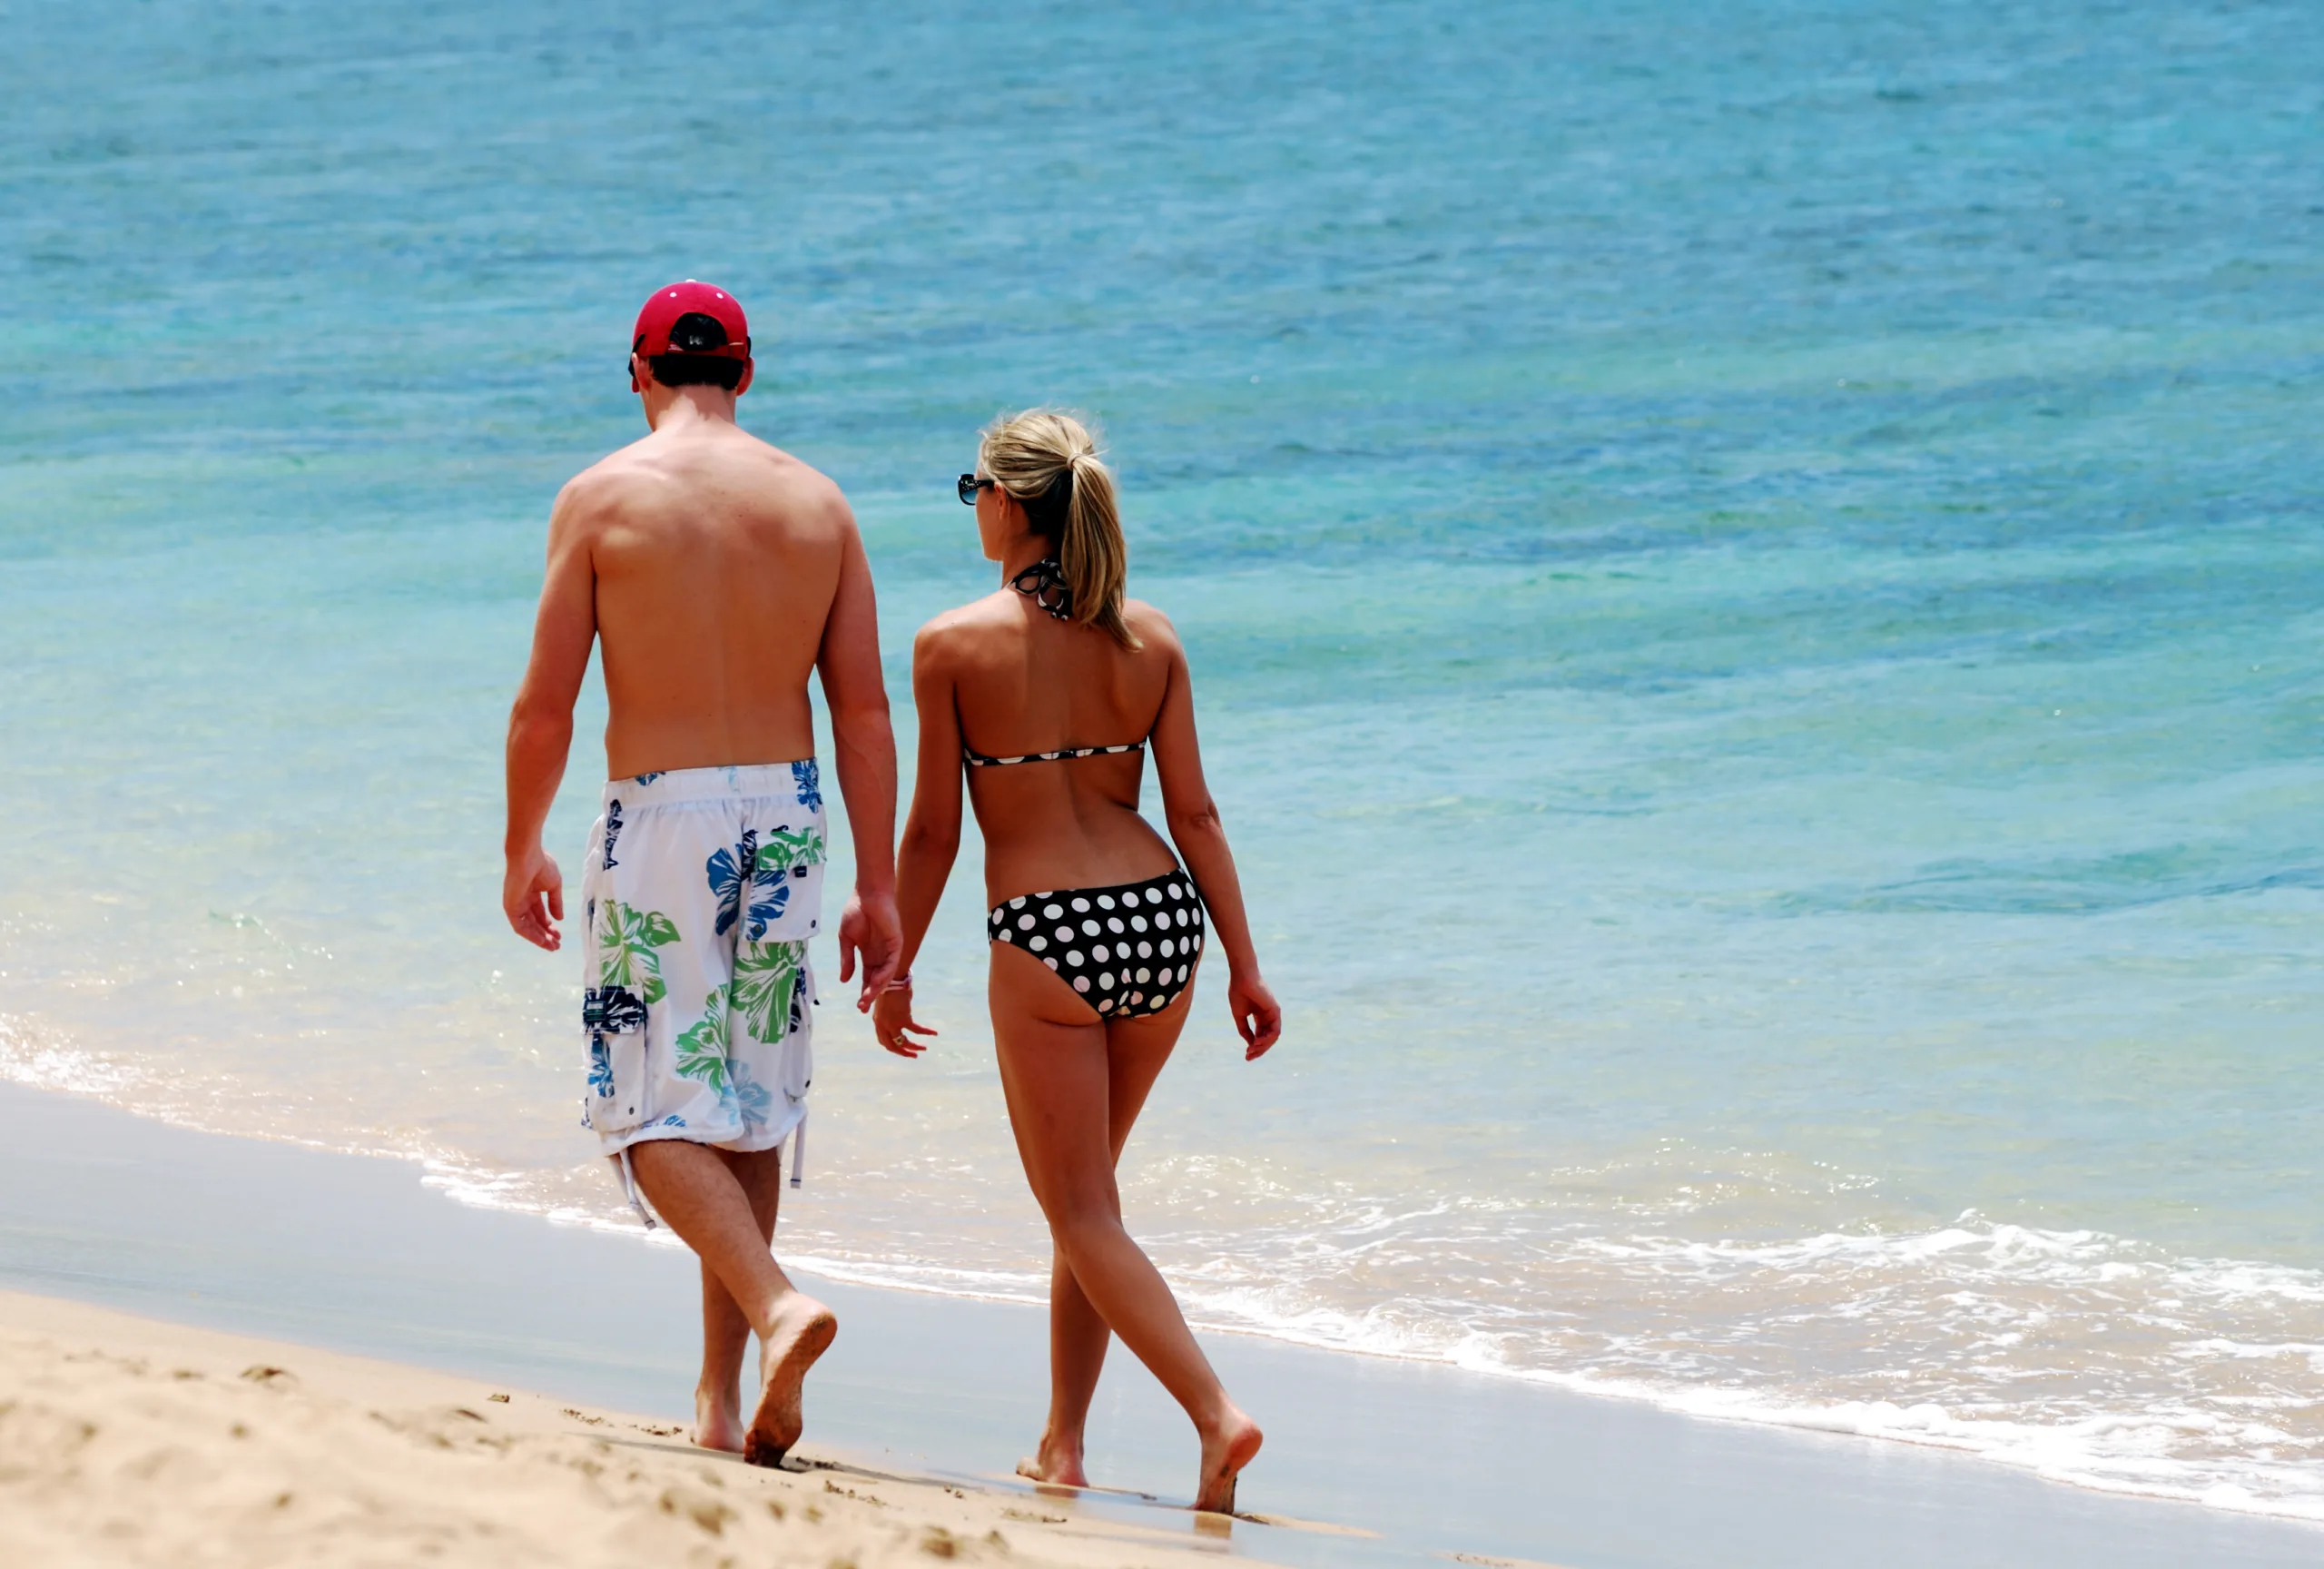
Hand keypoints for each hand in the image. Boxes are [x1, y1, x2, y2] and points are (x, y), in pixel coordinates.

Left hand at [503, 845, 563, 950]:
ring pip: (527, 927)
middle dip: (546, 935)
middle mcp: (523, 901)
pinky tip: (542, 941)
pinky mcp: (510, 908)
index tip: (560, 936)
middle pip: (534, 923)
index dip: (550, 926)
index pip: (540, 914)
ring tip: (551, 947)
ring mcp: (515, 905)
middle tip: (557, 946)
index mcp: (532, 894)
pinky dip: (531, 935)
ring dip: (539, 938)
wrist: (527, 857)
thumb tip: (560, 918)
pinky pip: (520, 926)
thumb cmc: (542, 866)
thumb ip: (556, 902)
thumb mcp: (554, 886)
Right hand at [838, 886, 902, 1009]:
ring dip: (877, 987)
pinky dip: (885, 973)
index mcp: (868, 954)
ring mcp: (889, 949)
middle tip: (862, 1008)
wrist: (867, 893)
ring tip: (867, 998)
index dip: (863, 991)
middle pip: (876, 980)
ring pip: (885, 974)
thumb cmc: (856, 910)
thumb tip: (844, 980)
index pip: (867, 977)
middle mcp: (880, 954)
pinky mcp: (896, 942)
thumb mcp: (846, 939)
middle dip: (870, 994)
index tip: (858, 1006)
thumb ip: (847, 959)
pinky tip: (876, 982)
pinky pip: (892, 962)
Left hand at [870, 981, 936, 1058]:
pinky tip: (934, 1033)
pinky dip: (925, 1032)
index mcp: (877, 1021)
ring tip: (924, 1048)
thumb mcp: (884, 1003)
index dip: (892, 1047)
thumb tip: (894, 1016)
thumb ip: (887, 1013)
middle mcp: (883, 1025)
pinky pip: (916, 1030)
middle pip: (892, 1046)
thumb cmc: (889, 987)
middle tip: (914, 1056)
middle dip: (903, 1053)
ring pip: (903, 1042)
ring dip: (914, 1047)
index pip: (883, 1041)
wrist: (892, 979)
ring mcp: (893, 1023)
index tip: (901, 1049)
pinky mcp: (904, 1019)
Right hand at [1228, 970, 1280, 1060]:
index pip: (1260, 1035)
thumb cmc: (1238, 992)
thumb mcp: (1240, 1016)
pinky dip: (1267, 1039)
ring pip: (1272, 1037)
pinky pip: (1275, 1031)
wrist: (1242, 977)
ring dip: (1263, 1047)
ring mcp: (1273, 1014)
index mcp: (1260, 1016)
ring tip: (1252, 1050)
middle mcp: (1268, 1016)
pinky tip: (1258, 1043)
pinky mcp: (1276, 1011)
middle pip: (1267, 1038)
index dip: (1254, 1047)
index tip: (1246, 1056)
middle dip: (1259, 1050)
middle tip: (1249, 1057)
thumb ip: (1245, 1030)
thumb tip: (1250, 1044)